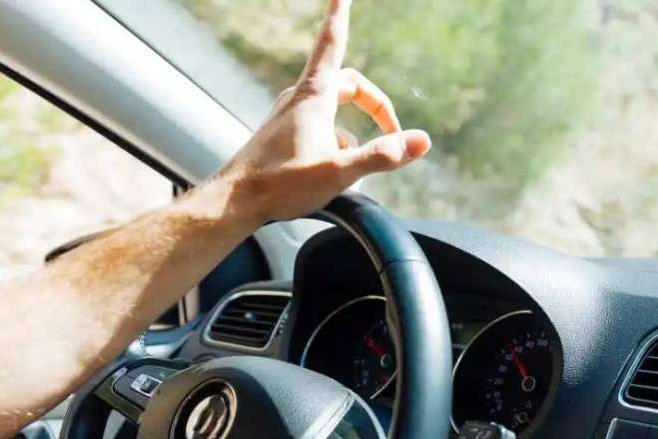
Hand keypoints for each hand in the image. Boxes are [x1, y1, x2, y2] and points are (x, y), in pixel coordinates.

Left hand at [213, 0, 430, 222]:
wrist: (235, 201)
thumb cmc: (280, 184)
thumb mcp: (340, 172)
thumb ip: (382, 155)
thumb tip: (421, 141)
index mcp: (315, 95)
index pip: (332, 43)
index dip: (340, 15)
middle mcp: (301, 98)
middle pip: (348, 85)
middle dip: (373, 104)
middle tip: (392, 131)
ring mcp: (291, 116)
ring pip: (334, 110)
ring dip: (354, 131)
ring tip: (358, 165)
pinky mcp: (284, 134)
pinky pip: (320, 128)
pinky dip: (337, 144)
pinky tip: (336, 173)